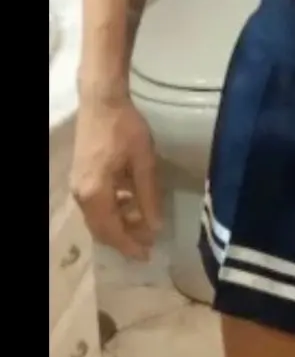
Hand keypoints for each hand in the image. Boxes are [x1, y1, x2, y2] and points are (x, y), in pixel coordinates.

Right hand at [70, 94, 161, 260]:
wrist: (101, 100)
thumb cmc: (125, 128)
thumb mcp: (144, 162)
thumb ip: (148, 196)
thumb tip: (154, 226)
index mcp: (95, 192)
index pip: (112, 231)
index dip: (130, 245)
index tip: (147, 256)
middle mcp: (81, 194)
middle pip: (101, 229)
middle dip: (124, 239)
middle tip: (147, 244)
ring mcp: (78, 185)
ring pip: (97, 218)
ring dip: (118, 224)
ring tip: (143, 224)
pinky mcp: (80, 176)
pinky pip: (95, 204)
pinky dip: (112, 210)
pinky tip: (130, 203)